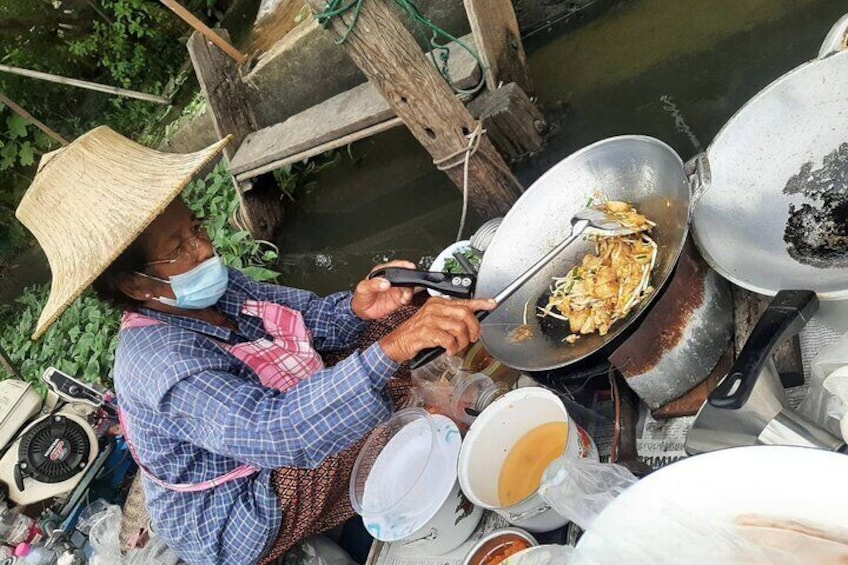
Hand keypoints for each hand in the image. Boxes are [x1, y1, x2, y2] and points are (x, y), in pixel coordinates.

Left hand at [351, 260, 416, 320]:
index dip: (403, 265)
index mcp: (383, 272)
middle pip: (405, 275)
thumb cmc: (361, 296)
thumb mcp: (363, 288)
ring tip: (406, 294)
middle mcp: (392, 280)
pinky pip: (407, 297)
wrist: (362, 311)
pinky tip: (403, 300)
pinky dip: (408, 298)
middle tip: (410, 282)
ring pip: (408, 286)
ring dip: (410, 289)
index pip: (395, 265)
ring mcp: (396, 289)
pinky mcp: (398, 299)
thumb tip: (385, 283)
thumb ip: (373, 284)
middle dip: (410, 278)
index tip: (409, 266)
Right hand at [378, 297, 496, 362]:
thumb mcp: (435, 322)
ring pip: (459, 328)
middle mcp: (434, 308)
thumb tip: (472, 322)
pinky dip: (452, 348)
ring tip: (457, 347)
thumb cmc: (416, 334)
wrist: (397, 343)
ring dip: (463, 342)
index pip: (464, 301)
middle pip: (465, 313)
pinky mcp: (426, 332)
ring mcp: (430, 319)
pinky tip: (449, 351)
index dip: (481, 302)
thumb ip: (451, 319)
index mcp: (438, 303)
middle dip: (473, 328)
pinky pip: (448, 340)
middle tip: (472, 338)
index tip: (492, 304)